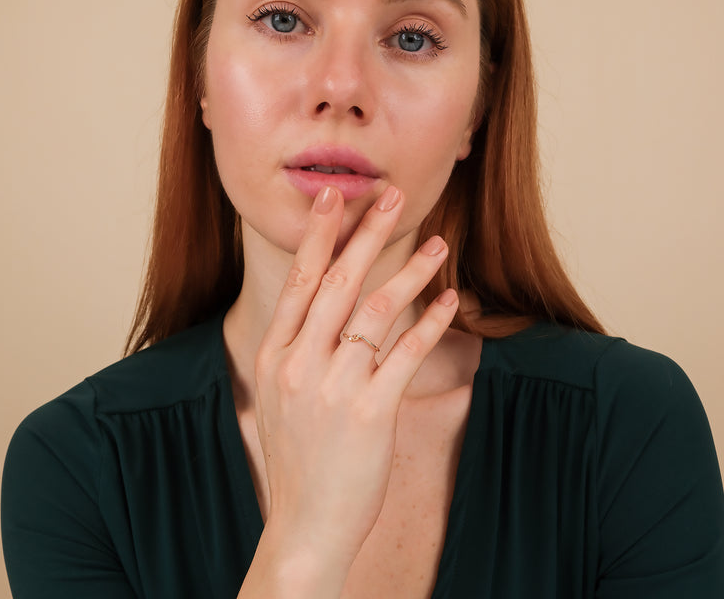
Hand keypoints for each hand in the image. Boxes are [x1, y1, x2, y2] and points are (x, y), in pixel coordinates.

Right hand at [251, 184, 457, 589]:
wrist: (303, 526)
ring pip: (378, 310)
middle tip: (393, 196)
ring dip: (412, 271)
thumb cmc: (298, 457)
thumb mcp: (278, 397)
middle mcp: (299, 363)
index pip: (299, 281)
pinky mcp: (369, 412)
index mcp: (273, 355)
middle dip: (367, 234)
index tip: (334, 196)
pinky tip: (451, 300)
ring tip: (438, 243)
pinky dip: (431, 322)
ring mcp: (332, 387)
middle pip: (339, 283)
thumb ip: (295, 349)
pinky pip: (406, 353)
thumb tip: (323, 307)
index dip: (320, 236)